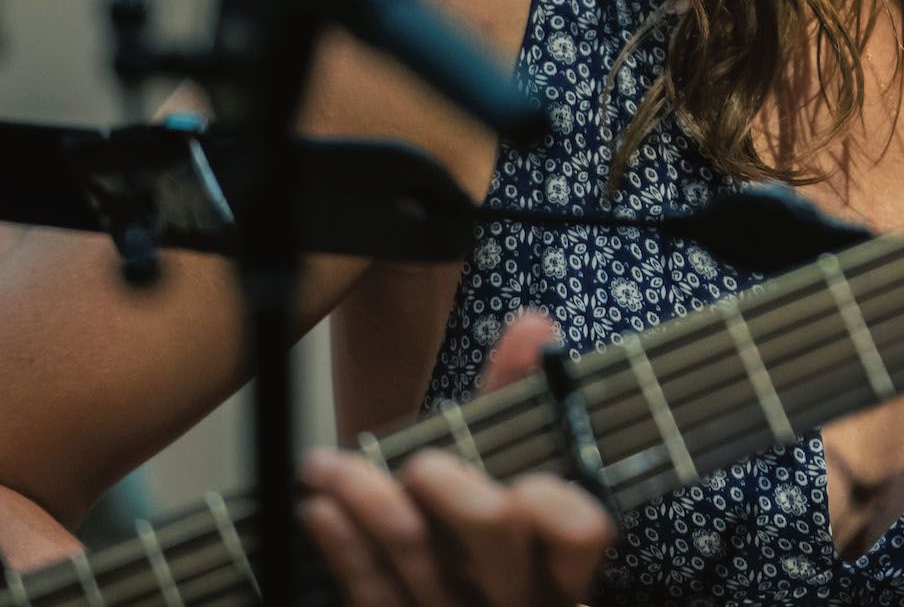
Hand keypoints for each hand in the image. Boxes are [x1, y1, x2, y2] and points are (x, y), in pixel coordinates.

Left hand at [299, 312, 613, 605]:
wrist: (462, 602)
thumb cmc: (491, 532)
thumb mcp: (513, 472)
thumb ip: (519, 400)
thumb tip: (535, 325)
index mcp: (562, 558)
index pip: (583, 531)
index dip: (554, 505)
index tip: (528, 480)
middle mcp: (518, 595)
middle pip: (495, 536)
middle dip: (455, 492)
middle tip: (421, 463)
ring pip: (416, 562)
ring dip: (367, 500)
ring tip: (328, 466)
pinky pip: (372, 593)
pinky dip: (342, 546)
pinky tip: (321, 509)